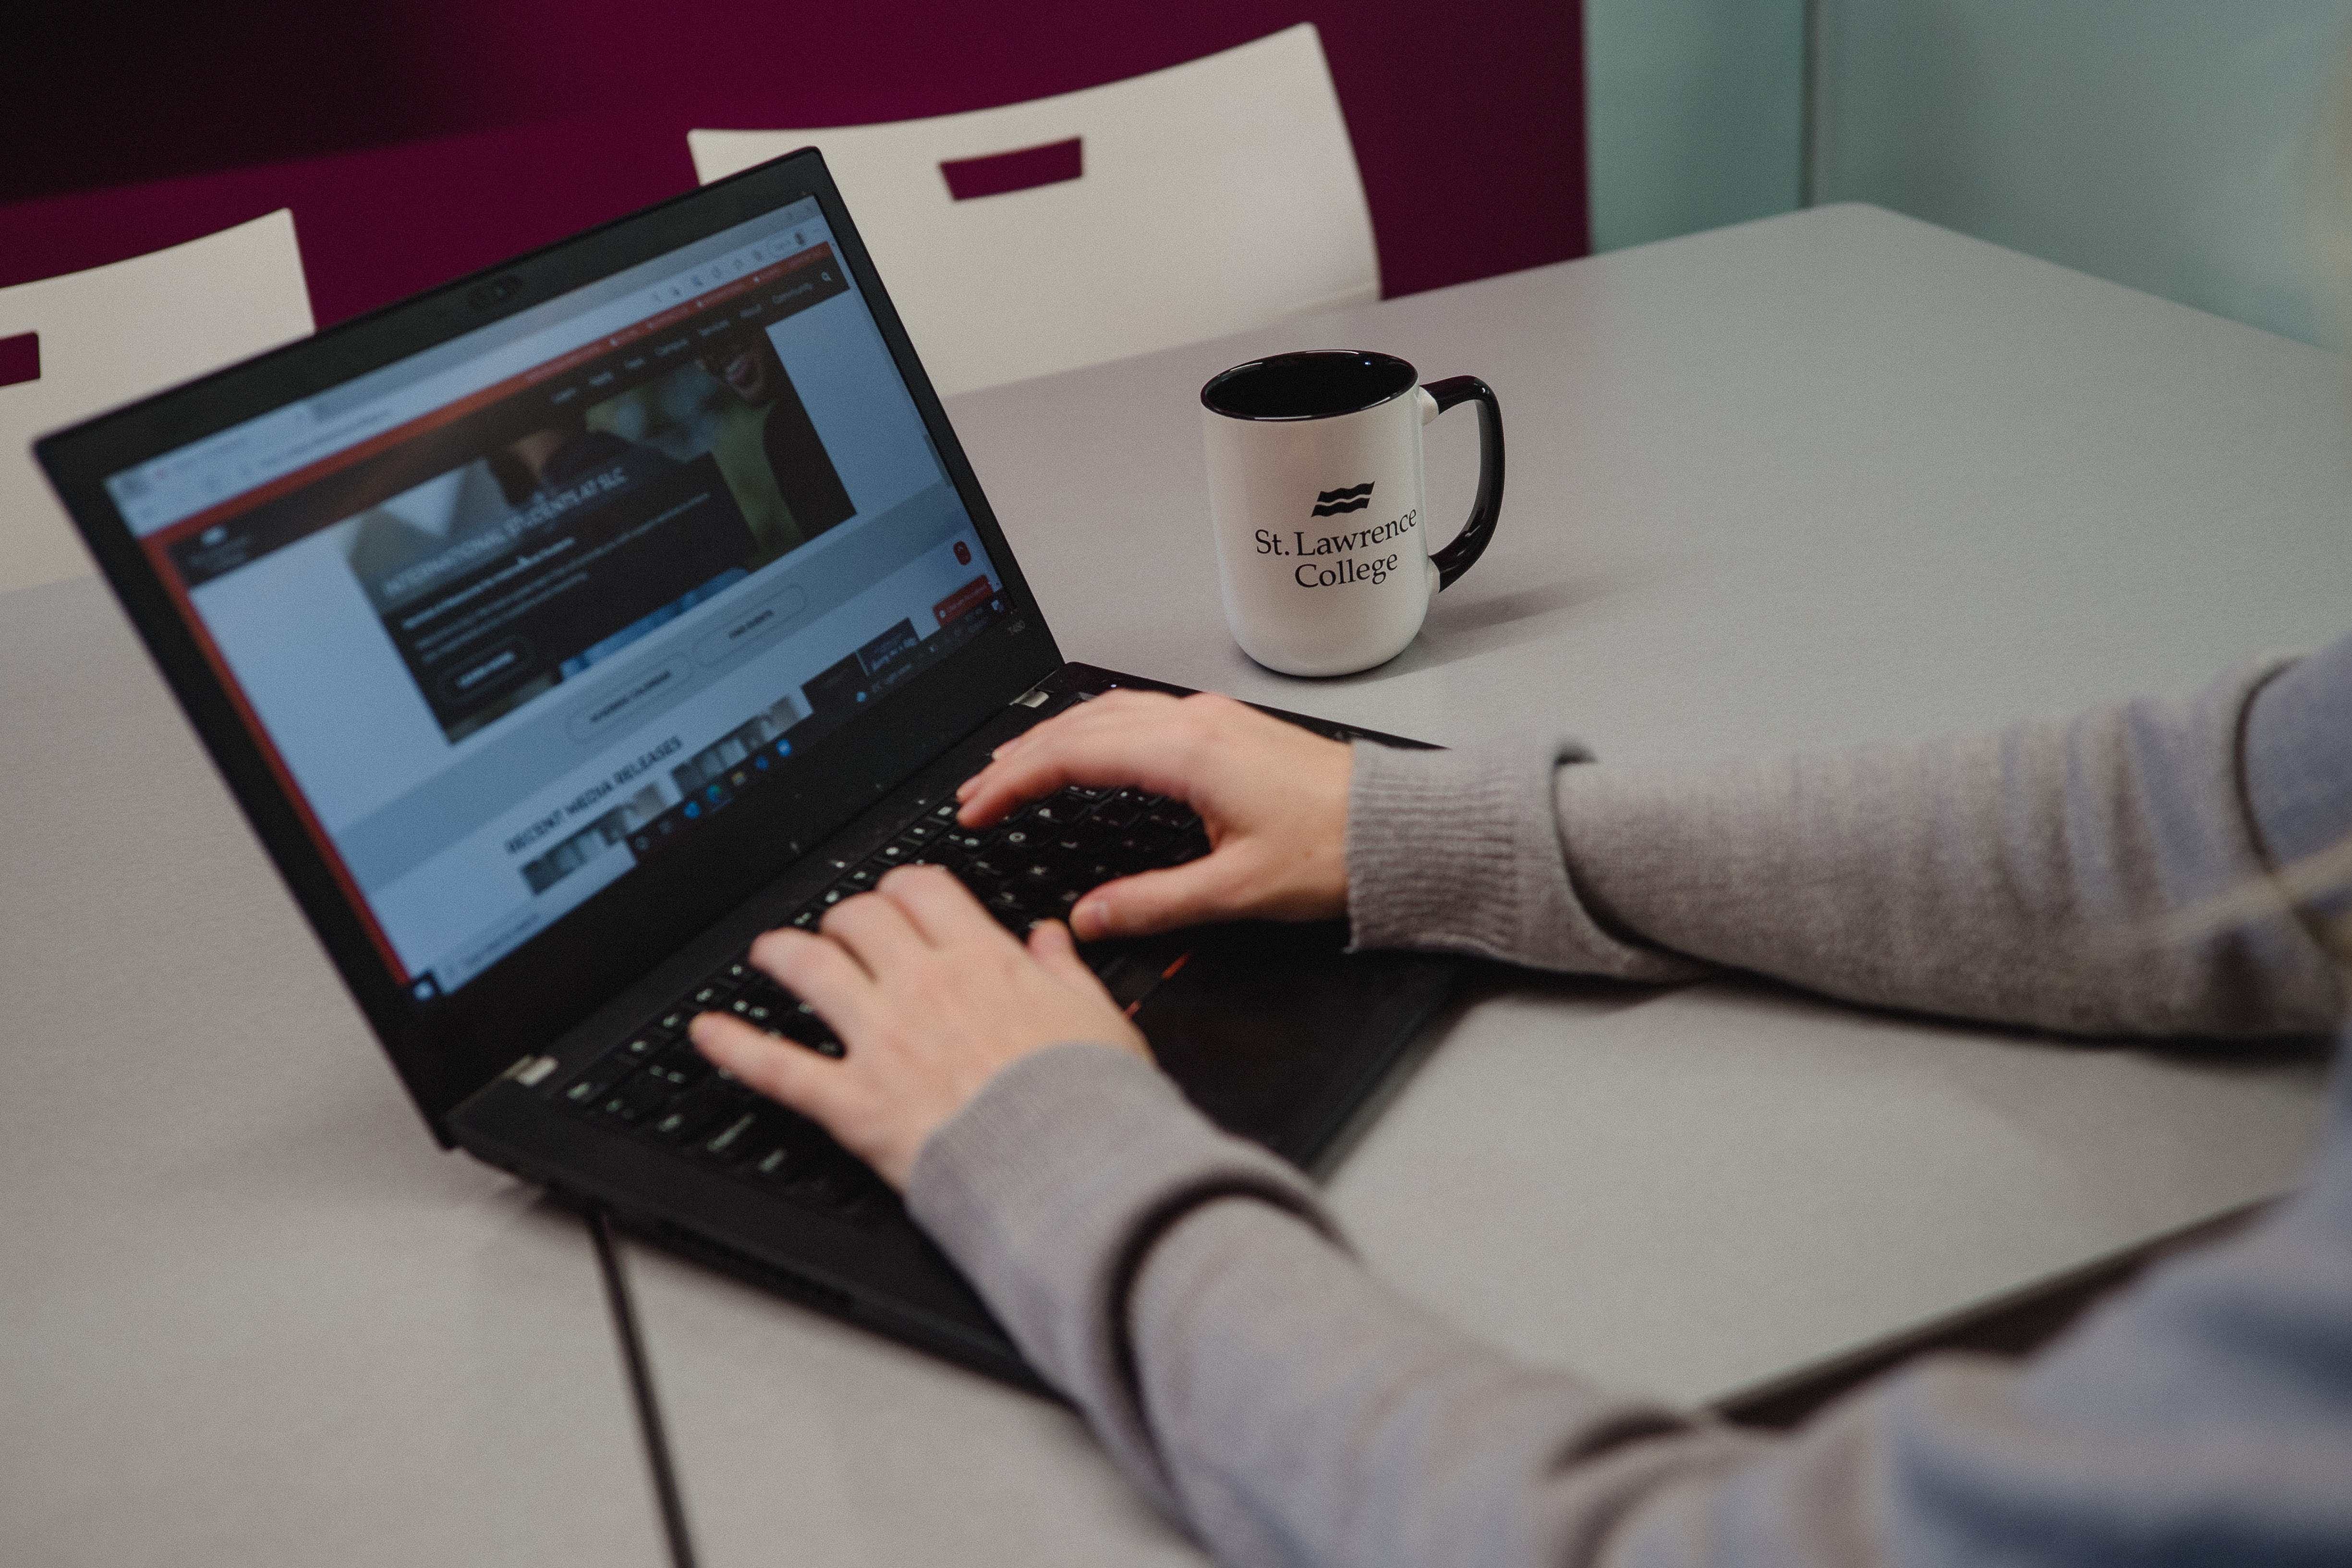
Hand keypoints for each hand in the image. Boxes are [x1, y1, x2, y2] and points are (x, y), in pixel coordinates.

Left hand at [689, 865, 1147, 1188]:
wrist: (1071, 1167)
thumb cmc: (1090, 1098)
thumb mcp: (1100, 1015)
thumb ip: (1066, 969)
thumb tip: (1051, 936)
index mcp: (984, 962)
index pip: (923, 890)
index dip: (902, 887)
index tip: (898, 898)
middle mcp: (924, 988)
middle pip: (860, 918)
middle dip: (845, 917)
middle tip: (840, 930)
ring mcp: (883, 1042)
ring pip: (812, 970)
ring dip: (783, 954)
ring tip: (767, 954)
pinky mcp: (854, 1103)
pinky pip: (779, 1067)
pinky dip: (735, 1049)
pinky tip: (706, 1033)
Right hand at [956, 690, 1351, 939]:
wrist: (1397, 828)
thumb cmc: (1334, 852)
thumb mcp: (1236, 890)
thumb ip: (1153, 904)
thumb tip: (1088, 919)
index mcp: (1188, 753)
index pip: (1073, 755)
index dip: (1014, 782)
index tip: (977, 808)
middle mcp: (1195, 723)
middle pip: (1081, 724)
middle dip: (1020, 757)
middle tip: (975, 793)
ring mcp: (1211, 719)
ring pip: (1108, 712)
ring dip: (1053, 739)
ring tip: (1012, 770)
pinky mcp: (1226, 727)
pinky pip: (1138, 714)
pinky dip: (1093, 731)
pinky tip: (1084, 749)